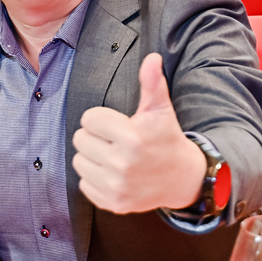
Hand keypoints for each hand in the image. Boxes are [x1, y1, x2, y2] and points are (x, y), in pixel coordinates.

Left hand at [72, 53, 206, 213]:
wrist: (182, 179)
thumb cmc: (166, 138)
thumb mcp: (160, 110)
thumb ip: (152, 83)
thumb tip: (152, 58)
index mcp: (132, 137)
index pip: (89, 119)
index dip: (101, 119)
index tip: (117, 124)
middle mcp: (123, 164)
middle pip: (80, 140)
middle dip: (95, 137)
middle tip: (114, 141)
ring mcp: (117, 186)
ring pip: (79, 162)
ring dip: (91, 157)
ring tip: (113, 156)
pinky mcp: (113, 203)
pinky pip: (84, 184)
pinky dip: (94, 179)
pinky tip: (113, 174)